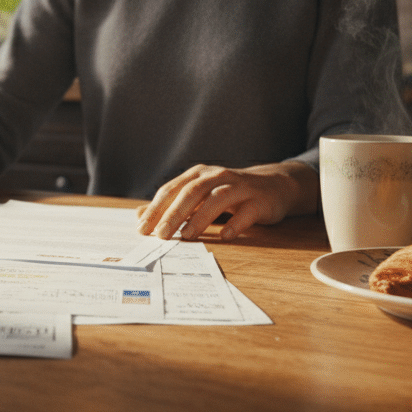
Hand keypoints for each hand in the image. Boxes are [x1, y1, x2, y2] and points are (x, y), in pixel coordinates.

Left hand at [136, 161, 318, 240]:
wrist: (273, 186)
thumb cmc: (229, 193)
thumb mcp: (198, 196)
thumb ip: (171, 206)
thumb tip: (139, 216)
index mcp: (198, 174)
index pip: (172, 190)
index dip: (156, 208)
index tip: (142, 229)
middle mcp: (217, 176)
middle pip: (192, 192)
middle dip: (173, 213)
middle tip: (160, 235)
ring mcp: (239, 187)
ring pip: (217, 199)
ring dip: (200, 218)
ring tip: (186, 236)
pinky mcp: (259, 201)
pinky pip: (246, 212)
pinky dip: (235, 224)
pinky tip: (224, 236)